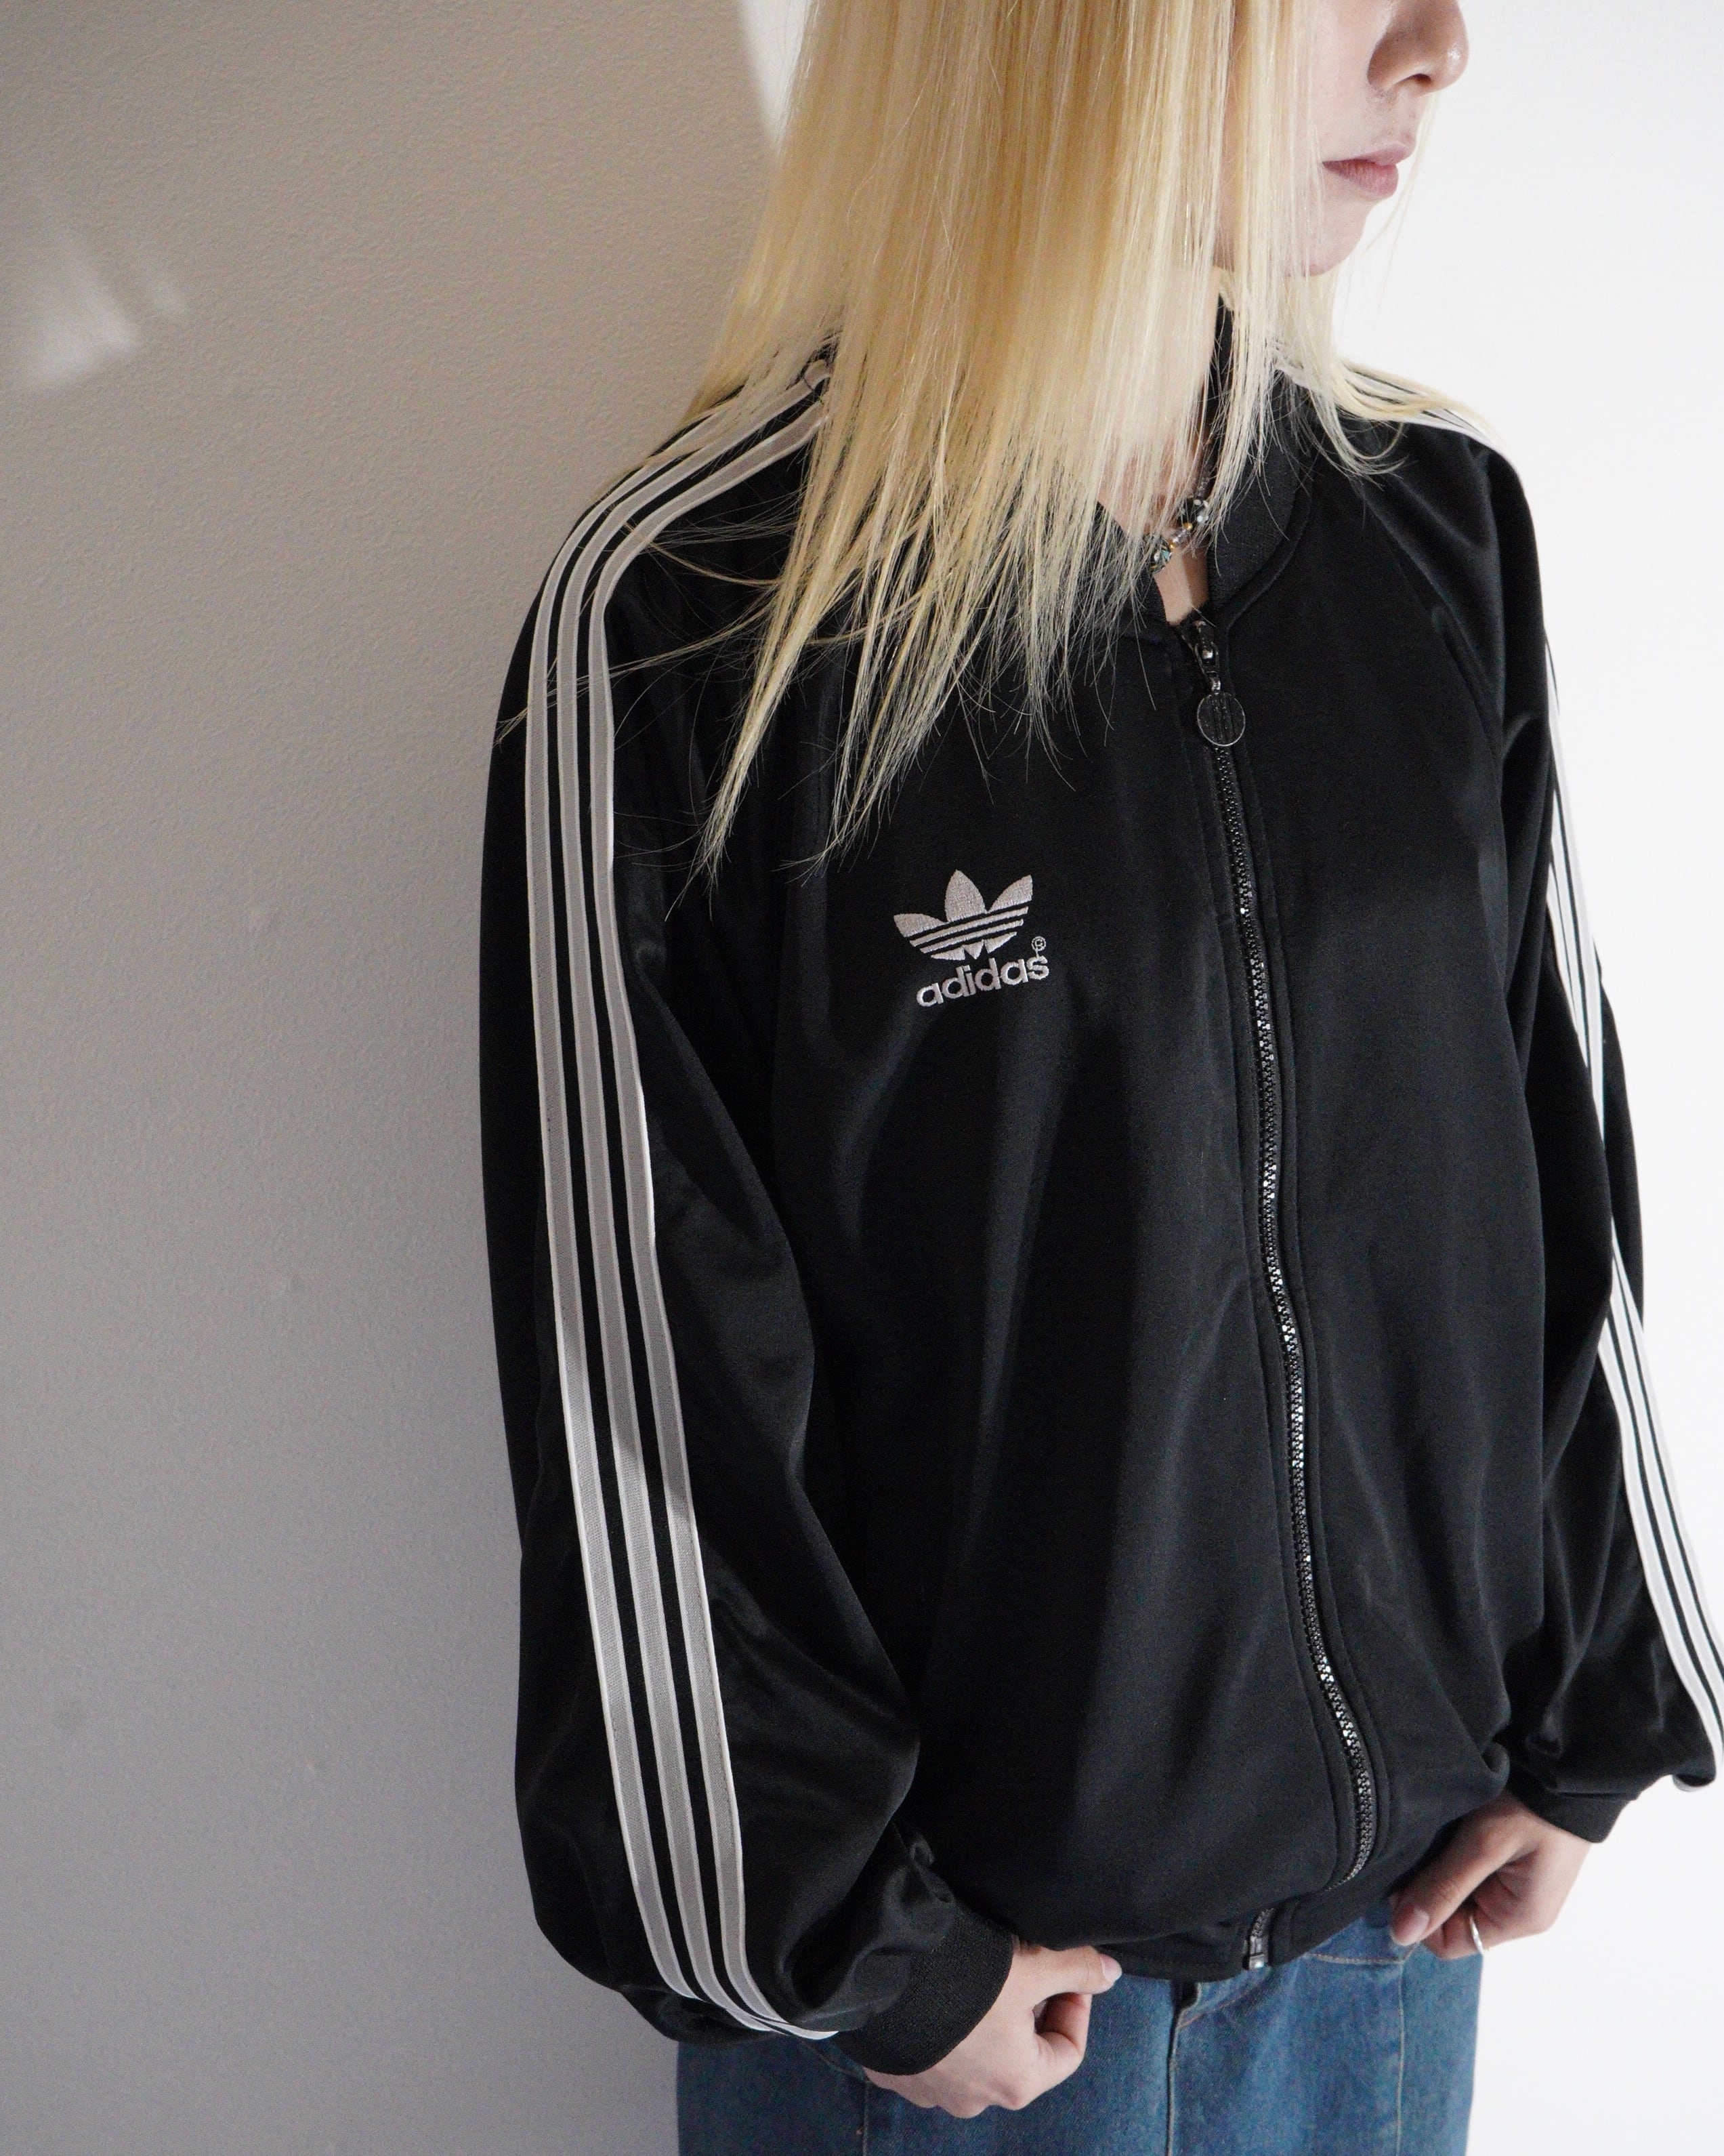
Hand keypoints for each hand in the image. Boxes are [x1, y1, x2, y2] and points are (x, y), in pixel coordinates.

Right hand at [863, 1941, 1121, 2117]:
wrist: (880, 1973)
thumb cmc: (964, 1976)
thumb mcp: (1031, 1964)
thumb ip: (1075, 1968)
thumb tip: (1110, 1973)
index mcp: (1018, 2082)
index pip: (1068, 2051)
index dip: (1076, 2005)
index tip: (1066, 1970)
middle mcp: (975, 2099)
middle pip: (1021, 2053)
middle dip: (1029, 2008)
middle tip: (1024, 1963)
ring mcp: (931, 2091)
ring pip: (975, 2054)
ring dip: (984, 2020)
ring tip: (979, 1975)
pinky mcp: (896, 2072)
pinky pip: (931, 2051)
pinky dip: (941, 2026)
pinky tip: (937, 1989)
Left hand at [1390, 1791, 1590, 1958]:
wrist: (1568, 1767)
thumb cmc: (1532, 1806)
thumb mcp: (1483, 1843)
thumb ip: (1442, 1888)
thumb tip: (1401, 1934)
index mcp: (1517, 1919)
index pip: (1449, 1942)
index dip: (1419, 1916)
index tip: (1401, 1877)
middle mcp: (1517, 1911)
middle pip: (1452, 1917)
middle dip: (1428, 1887)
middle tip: (1413, 1849)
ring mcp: (1516, 1886)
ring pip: (1458, 1891)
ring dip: (1439, 1867)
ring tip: (1430, 1836)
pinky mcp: (1512, 1863)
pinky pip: (1471, 1870)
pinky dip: (1453, 1854)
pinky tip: (1445, 1830)